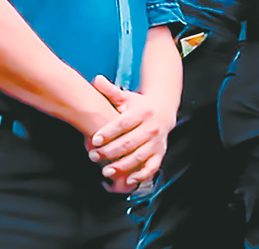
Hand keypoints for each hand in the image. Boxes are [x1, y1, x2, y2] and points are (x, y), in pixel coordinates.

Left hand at [86, 75, 176, 190]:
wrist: (164, 109)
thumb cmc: (139, 104)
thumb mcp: (126, 97)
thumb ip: (110, 91)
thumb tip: (97, 79)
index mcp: (143, 112)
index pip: (124, 123)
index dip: (109, 132)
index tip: (94, 139)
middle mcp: (152, 127)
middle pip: (130, 141)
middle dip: (111, 151)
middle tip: (93, 156)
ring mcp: (157, 141)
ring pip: (140, 156)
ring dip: (123, 165)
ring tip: (106, 170)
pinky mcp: (160, 152)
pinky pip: (153, 166)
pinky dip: (142, 174)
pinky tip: (129, 180)